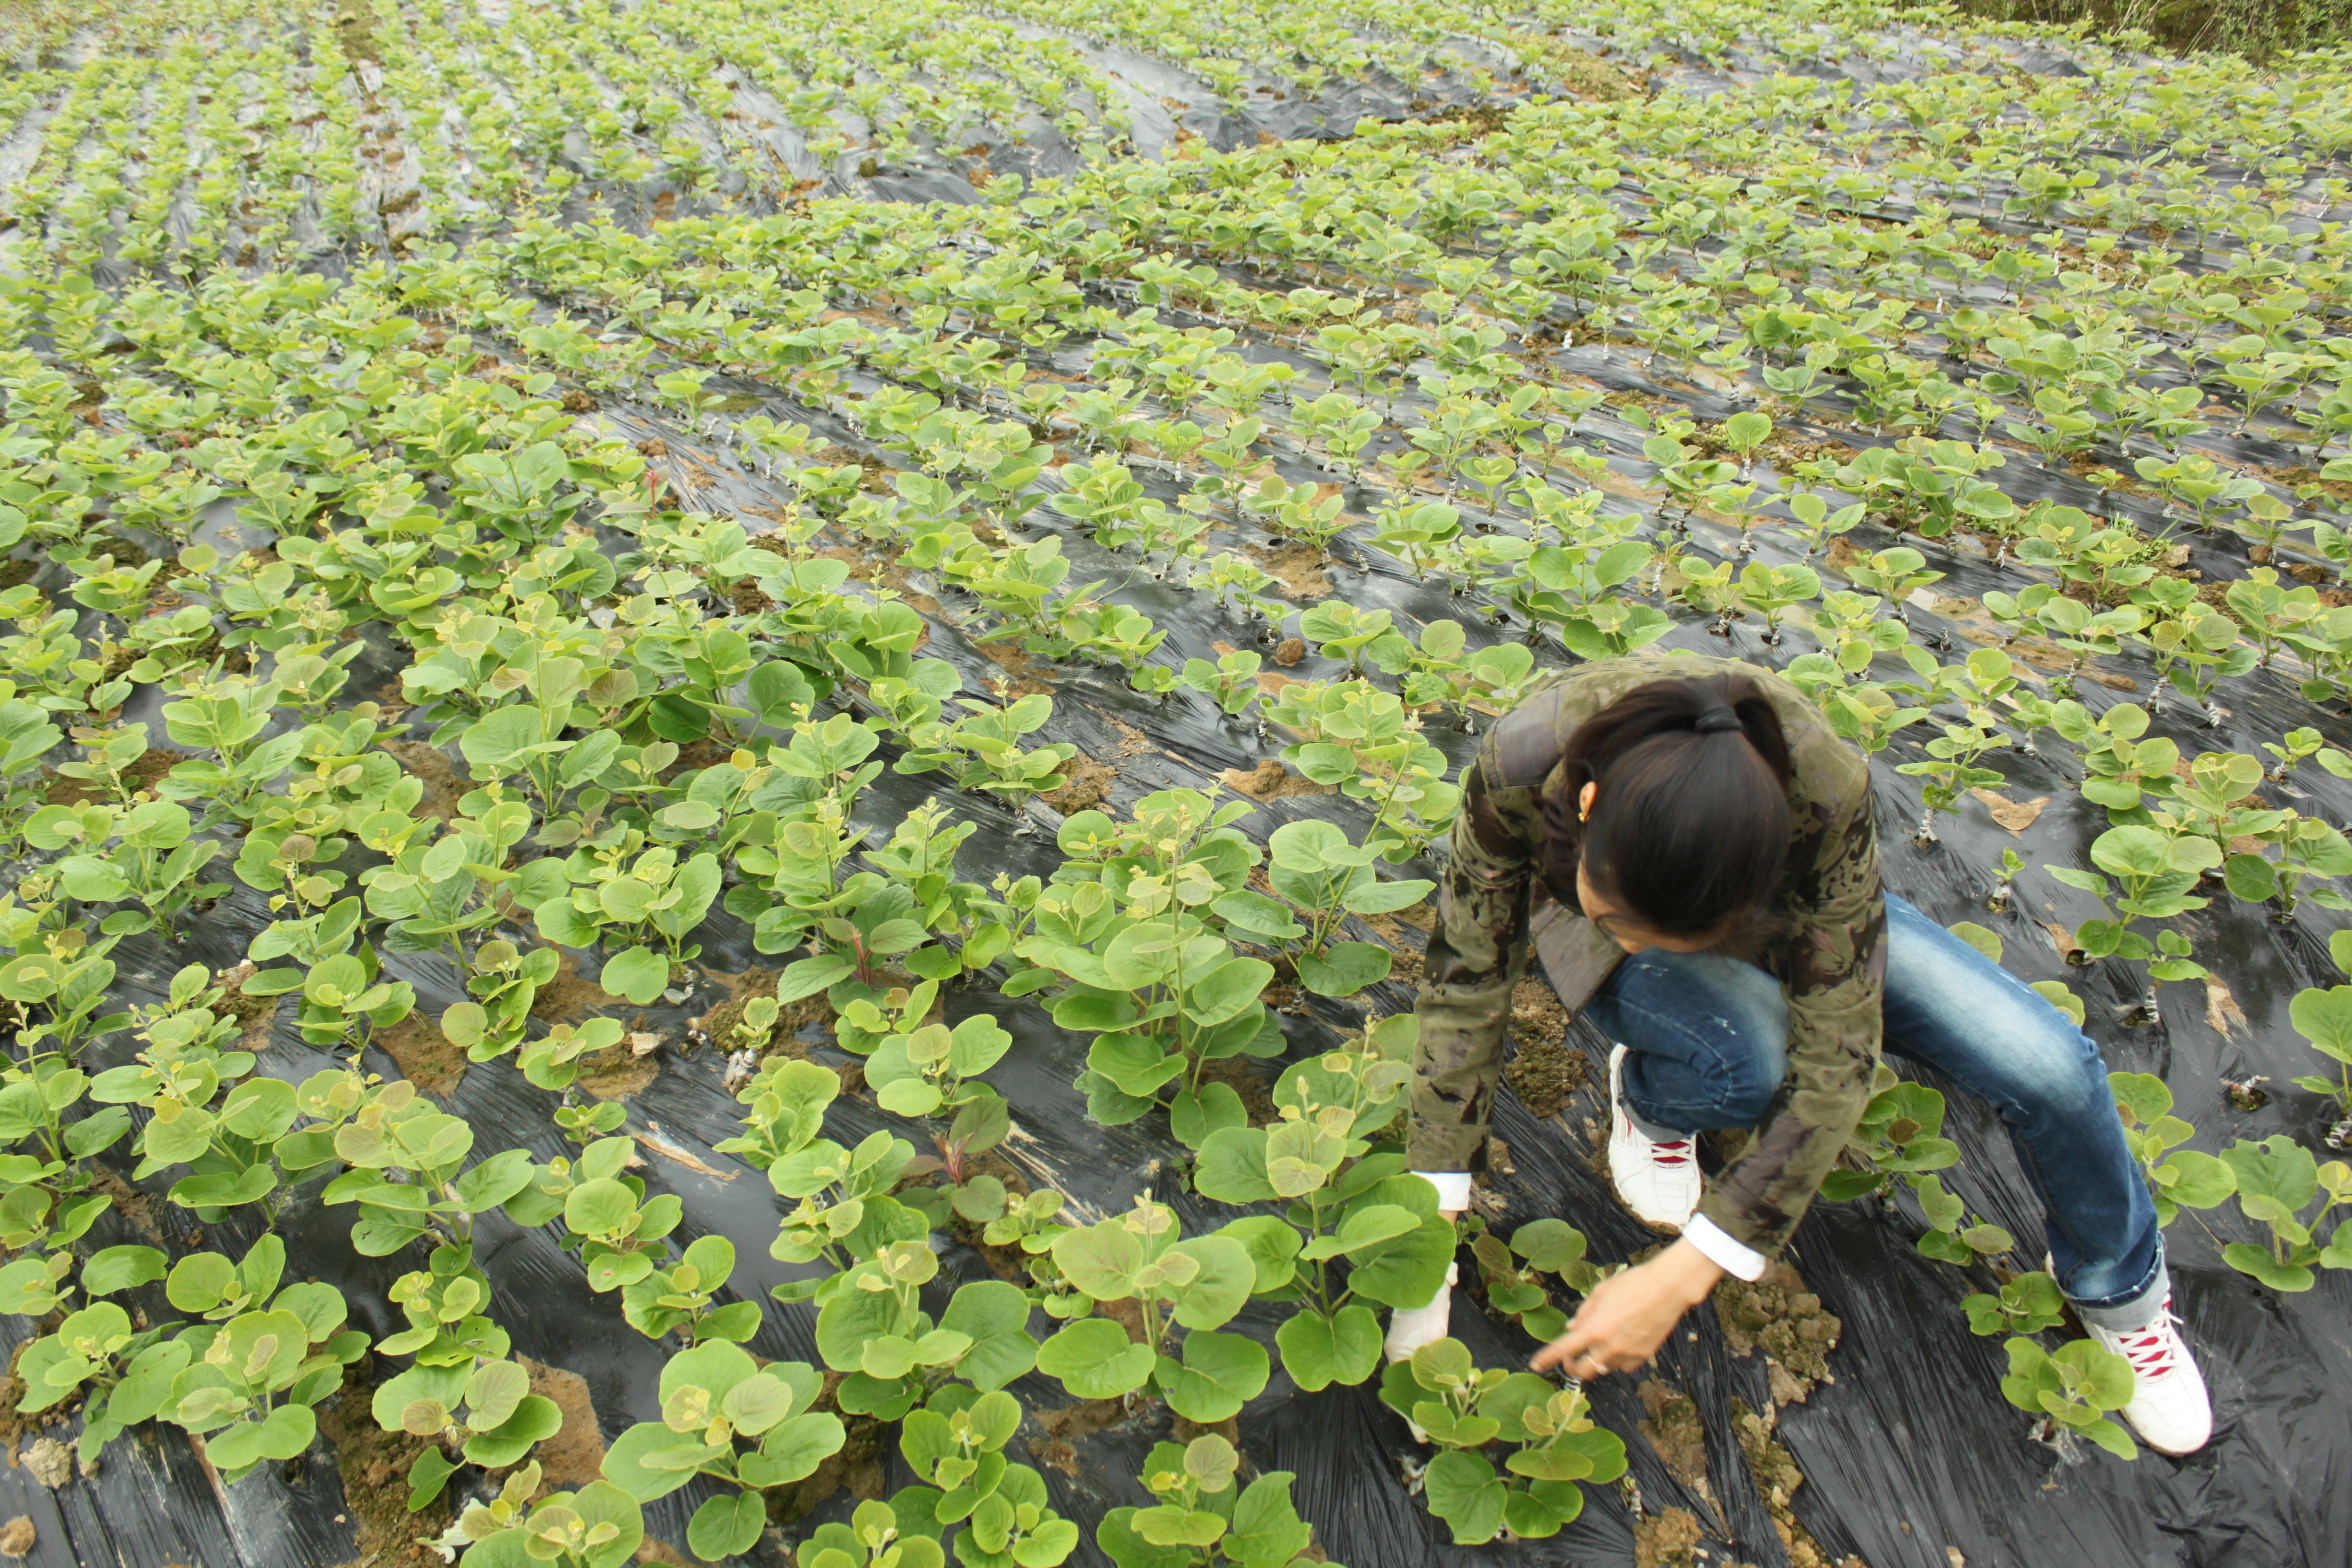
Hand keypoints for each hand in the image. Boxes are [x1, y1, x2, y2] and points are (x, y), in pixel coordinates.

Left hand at [1531, 1240, 1724, 1380]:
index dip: (1546, 1359)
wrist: (1668, 1288)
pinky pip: (1623, 1366)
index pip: (1562, 1349)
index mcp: (1594, 1328)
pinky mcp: (1644, 1356)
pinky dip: (1617, 1361)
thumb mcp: (1601, 1292)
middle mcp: (1609, 1346)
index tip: (1535, 1364)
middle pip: (1582, 1371)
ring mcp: (1627, 1354)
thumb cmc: (1633, 1283)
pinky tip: (1619, 1346)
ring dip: (1595, 1362)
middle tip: (1572, 1355)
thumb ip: (1584, 1312)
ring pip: (1603, 1370)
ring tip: (1598, 1345)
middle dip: (1572, 1366)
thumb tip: (1571, 1328)